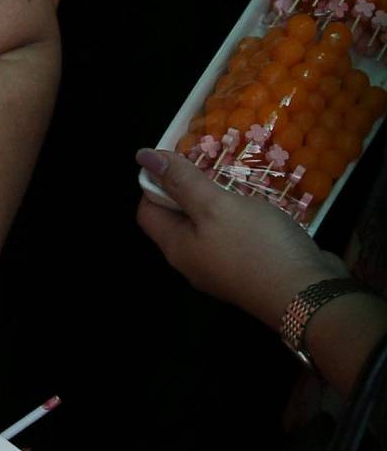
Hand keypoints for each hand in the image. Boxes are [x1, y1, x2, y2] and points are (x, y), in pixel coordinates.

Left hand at [136, 147, 332, 327]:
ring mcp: (222, 268)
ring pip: (211, 226)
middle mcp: (193, 260)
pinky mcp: (250, 268)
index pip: (148, 210)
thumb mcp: (214, 205)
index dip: (155, 182)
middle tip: (214, 161)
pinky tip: (259, 202)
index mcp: (176, 246)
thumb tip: (143, 157)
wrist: (307, 294)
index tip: (179, 159)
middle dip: (191, 187)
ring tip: (238, 175)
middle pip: (180, 218)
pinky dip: (242, 216)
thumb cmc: (256, 246)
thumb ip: (181, 181)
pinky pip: (236, 236)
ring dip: (220, 200)